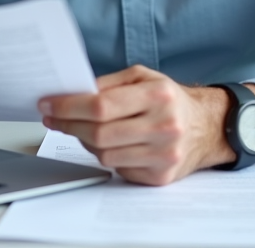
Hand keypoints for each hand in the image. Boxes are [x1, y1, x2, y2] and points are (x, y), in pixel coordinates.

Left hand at [38, 65, 235, 185]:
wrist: (206, 126)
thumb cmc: (170, 99)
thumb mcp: (144, 77)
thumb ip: (109, 83)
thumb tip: (72, 93)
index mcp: (158, 96)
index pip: (101, 105)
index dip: (68, 106)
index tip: (48, 105)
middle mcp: (164, 126)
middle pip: (99, 133)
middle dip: (69, 125)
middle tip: (53, 118)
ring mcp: (164, 155)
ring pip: (105, 155)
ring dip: (84, 141)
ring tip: (80, 129)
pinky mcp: (161, 176)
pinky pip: (118, 169)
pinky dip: (106, 156)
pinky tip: (105, 143)